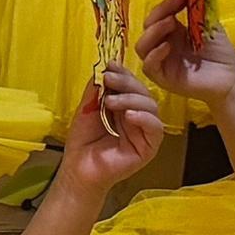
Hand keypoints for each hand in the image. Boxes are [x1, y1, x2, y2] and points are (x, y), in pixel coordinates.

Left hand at [62, 64, 166, 192]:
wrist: (79, 169)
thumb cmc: (83, 141)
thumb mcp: (87, 108)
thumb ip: (96, 90)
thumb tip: (103, 69)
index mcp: (125, 106)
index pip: (132, 84)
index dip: (123, 73)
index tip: (110, 65)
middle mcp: (138, 116)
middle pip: (143, 92)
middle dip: (127, 83)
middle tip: (109, 79)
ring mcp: (145, 132)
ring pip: (151, 107)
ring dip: (132, 99)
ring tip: (111, 102)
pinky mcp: (149, 148)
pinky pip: (156, 129)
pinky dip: (144, 118)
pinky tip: (129, 116)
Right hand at [135, 0, 234, 110]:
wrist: (230, 77)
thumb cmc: (221, 53)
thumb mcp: (208, 26)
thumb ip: (197, 10)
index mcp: (172, 33)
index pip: (158, 16)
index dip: (165, 5)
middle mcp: (163, 45)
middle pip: (146, 28)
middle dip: (158, 15)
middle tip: (174, 12)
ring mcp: (162, 62)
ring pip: (142, 46)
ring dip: (153, 32)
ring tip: (170, 24)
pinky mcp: (163, 78)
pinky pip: (149, 66)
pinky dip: (154, 54)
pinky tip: (167, 46)